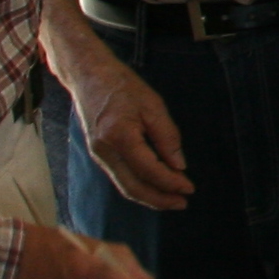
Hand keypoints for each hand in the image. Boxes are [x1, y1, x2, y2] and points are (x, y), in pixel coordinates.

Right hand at [71, 51, 193, 209]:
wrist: (88, 75)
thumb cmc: (122, 85)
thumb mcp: (152, 105)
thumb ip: (167, 137)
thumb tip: (178, 166)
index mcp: (119, 136)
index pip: (149, 170)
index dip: (170, 183)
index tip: (189, 188)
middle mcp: (105, 151)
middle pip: (133, 187)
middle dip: (160, 199)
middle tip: (182, 203)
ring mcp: (98, 155)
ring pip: (125, 186)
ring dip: (150, 197)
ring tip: (172, 200)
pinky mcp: (98, 154)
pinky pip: (120, 178)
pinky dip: (139, 186)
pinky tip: (154, 186)